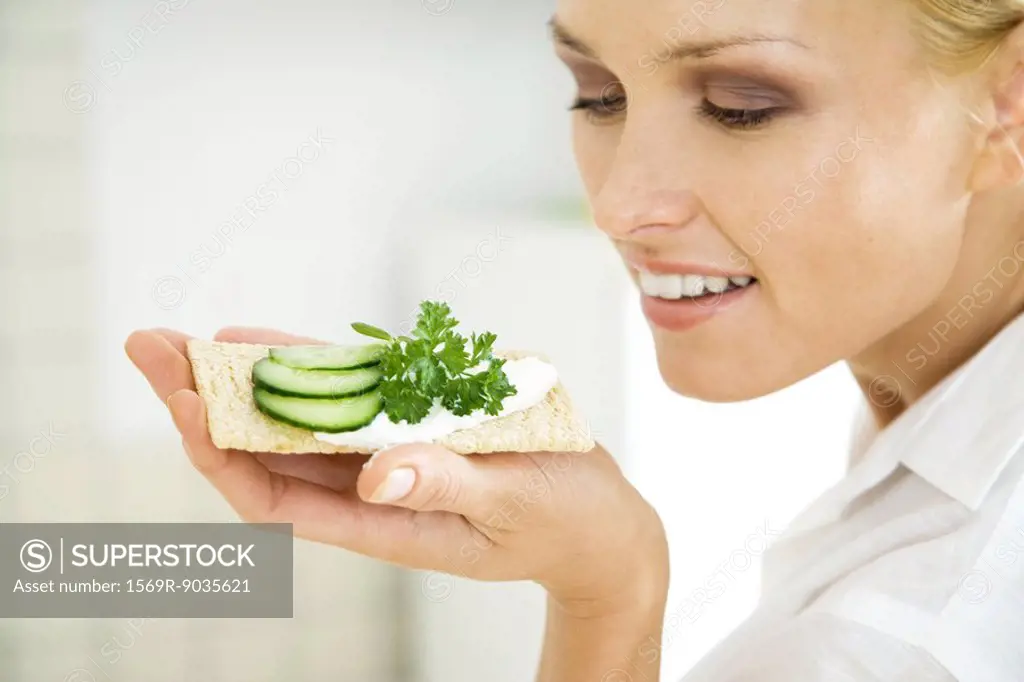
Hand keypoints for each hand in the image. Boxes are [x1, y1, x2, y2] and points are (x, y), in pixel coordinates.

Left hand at [125, 327, 668, 613]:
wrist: (599, 522)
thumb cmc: (563, 522)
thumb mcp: (512, 505)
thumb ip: (447, 488)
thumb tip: (374, 476)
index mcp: (383, 523)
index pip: (274, 496)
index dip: (219, 450)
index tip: (181, 401)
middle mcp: (371, 489)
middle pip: (264, 452)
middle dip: (203, 402)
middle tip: (149, 347)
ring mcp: (387, 456)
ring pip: (295, 419)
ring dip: (240, 381)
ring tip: (183, 339)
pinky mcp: (414, 425)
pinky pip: (345, 395)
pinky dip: (305, 367)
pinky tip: (264, 341)